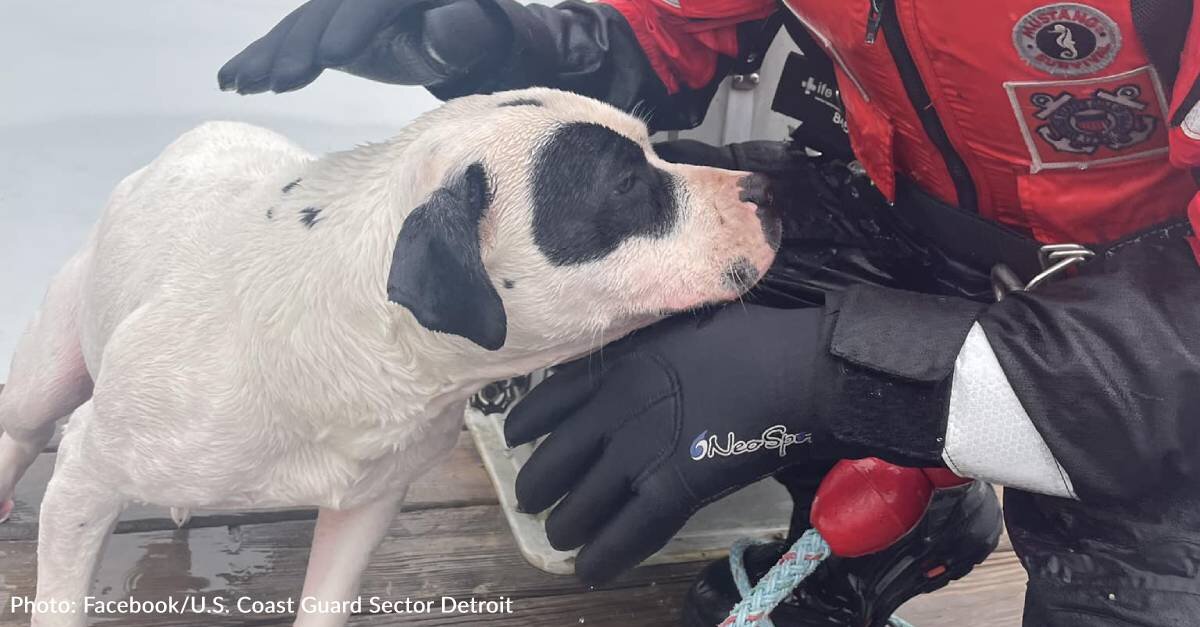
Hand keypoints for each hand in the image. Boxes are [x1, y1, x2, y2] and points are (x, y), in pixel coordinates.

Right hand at [218, 0, 507, 93]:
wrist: (460, 30)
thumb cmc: (474, 38)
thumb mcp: (476, 37)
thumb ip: (463, 32)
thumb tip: (447, 23)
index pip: (377, 0)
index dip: (354, 25)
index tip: (331, 57)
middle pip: (330, 10)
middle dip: (300, 46)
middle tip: (279, 83)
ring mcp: (344, 1)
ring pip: (303, 22)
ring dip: (269, 55)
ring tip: (243, 86)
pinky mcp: (326, 19)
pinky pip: (292, 34)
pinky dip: (262, 55)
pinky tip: (231, 79)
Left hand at [505, 304, 862, 582]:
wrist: (793, 367)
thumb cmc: (745, 340)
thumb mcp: (673, 328)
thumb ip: (638, 354)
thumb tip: (624, 366)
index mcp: (614, 370)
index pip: (546, 403)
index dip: (524, 426)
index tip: (514, 440)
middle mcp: (614, 413)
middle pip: (554, 462)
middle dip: (535, 488)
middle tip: (531, 502)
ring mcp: (641, 454)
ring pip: (581, 504)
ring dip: (564, 527)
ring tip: (560, 537)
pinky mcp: (674, 489)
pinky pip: (627, 533)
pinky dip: (604, 557)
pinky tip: (589, 571)